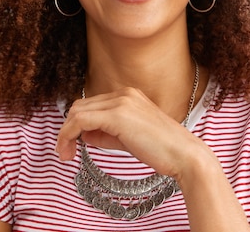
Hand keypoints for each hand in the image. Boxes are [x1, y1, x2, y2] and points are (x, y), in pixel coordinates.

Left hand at [55, 87, 202, 178]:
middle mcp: (123, 93)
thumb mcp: (129, 138)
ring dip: (65, 134)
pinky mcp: (118, 115)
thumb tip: (84, 135)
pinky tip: (69, 151)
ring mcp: (121, 101)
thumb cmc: (162, 150)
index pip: (90, 105)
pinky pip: (81, 121)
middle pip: (80, 106)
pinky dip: (68, 135)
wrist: (184, 155)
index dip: (76, 125)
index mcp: (128, 96)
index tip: (73, 146)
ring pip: (77, 112)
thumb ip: (106, 134)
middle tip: (65, 152)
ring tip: (65, 154)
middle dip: (67, 129)